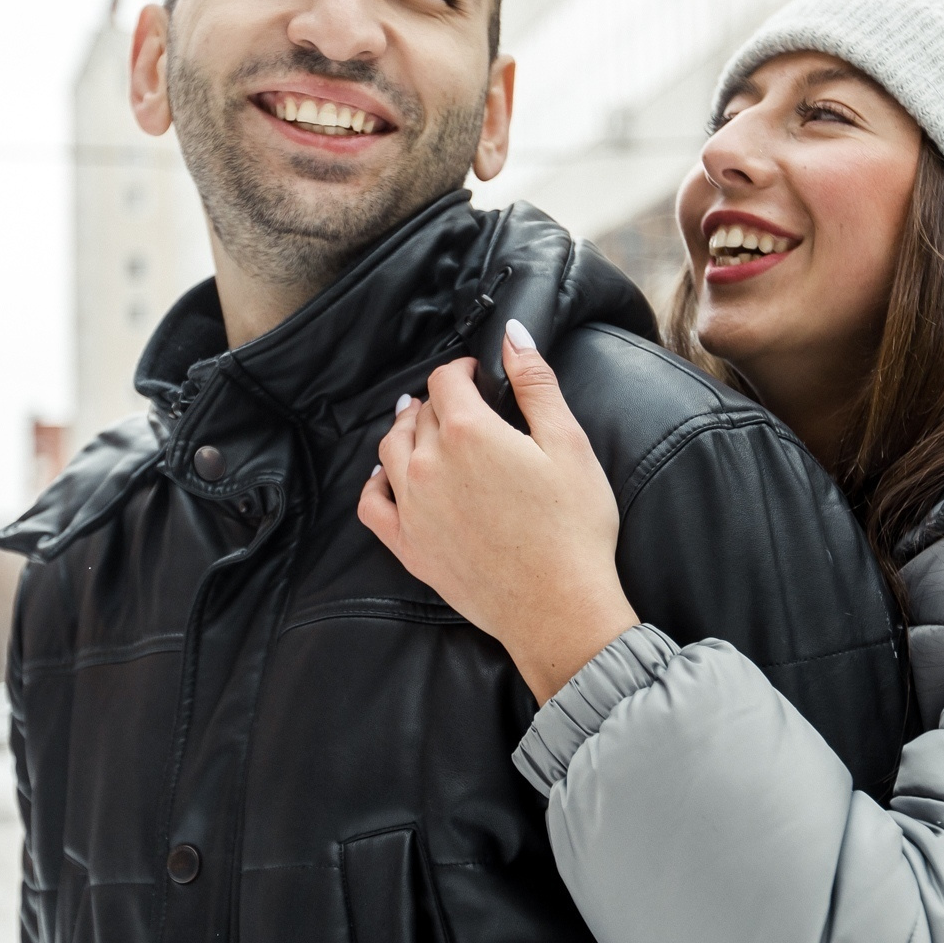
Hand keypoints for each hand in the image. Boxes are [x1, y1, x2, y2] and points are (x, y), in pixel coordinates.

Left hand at [359, 321, 640, 703]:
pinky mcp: (407, 545)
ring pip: (390, 449)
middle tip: (462, 406)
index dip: (463, 370)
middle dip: (440, 402)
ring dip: (406, 431)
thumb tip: (512, 336)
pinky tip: (389, 478)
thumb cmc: (573, 527)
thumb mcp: (568, 444)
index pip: (446, 380)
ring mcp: (411, 506)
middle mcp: (427, 463)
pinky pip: (371, 503)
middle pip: (420, 413)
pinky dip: (376, 483)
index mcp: (468, 431)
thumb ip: (536, 384)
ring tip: (422, 428)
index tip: (478, 374)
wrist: (558, 606)